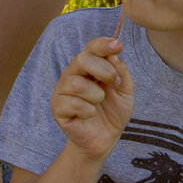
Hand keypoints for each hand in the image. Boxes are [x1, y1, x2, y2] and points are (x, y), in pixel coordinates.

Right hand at [50, 37, 133, 160]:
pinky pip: (73, 104)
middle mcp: (72, 74)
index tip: (118, 45)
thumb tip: (114, 55)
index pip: (91, 47)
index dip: (103, 44)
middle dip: (104, 71)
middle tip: (114, 84)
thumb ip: (122, 72)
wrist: (105, 139)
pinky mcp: (58, 108)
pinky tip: (89, 115)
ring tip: (98, 103)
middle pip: (81, 59)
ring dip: (96, 95)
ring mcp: (62, 90)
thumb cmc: (113, 112)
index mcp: (88, 67)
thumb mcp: (125, 91)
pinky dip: (88, 111)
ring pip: (77, 83)